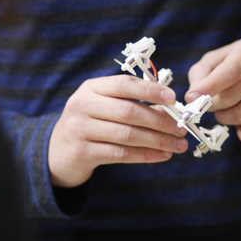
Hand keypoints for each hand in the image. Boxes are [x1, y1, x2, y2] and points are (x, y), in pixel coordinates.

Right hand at [48, 75, 188, 186]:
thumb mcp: (103, 106)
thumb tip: (170, 108)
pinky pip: (121, 153)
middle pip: (129, 111)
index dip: (150, 90)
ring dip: (158, 141)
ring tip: (178, 145)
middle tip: (181, 129)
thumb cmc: (91, 124)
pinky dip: (145, 155)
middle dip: (160, 121)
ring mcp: (80, 129)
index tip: (173, 98)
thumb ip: (130, 102)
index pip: (124, 84)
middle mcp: (83, 105)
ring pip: (128, 135)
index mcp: (91, 88)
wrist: (58, 152)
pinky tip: (162, 155)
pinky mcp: (83, 152)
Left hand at [186, 38, 240, 143]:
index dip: (208, 88)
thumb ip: (200, 75)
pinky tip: (240, 126)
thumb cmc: (233, 64)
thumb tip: (193, 97)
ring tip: (225, 109)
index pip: (229, 73)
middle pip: (231, 97)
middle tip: (208, 104)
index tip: (191, 98)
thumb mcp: (214, 60)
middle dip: (212, 105)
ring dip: (225, 118)